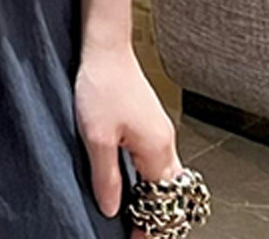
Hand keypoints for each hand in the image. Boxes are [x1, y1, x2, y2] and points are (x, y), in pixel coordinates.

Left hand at [75, 39, 181, 234]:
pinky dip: (149, 177)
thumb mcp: (96, 136)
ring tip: (136, 211)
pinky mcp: (150, 120)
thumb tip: (111, 209)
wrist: (105, 47)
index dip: (152, 227)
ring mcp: (160, 130)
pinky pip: (157, 160)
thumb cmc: (101, 85)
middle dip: (159, 214)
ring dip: (154, 195)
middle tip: (138, 230)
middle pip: (172, 193)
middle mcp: (166, 143)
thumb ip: (106, 176)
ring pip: (166, 176)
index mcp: (158, 151)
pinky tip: (132, 178)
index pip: (164, 204)